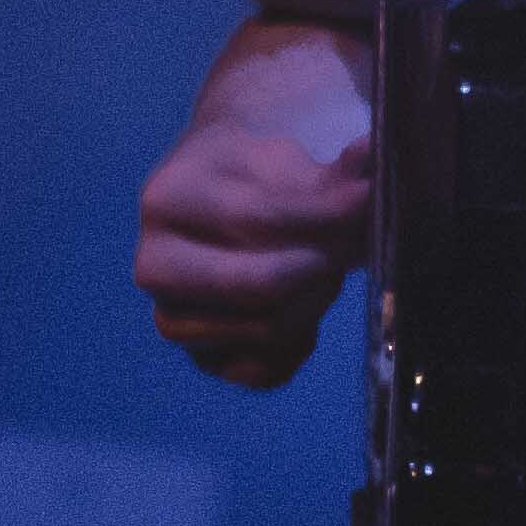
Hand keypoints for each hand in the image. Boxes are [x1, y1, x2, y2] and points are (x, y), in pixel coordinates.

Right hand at [140, 117, 371, 385]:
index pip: (258, 217)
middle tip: (351, 242)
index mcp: (165, 200)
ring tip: (325, 264)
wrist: (221, 210)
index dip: (325, 213)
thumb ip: (333, 169)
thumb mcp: (284, 159)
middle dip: (322, 265)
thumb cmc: (258, 179)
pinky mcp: (201, 361)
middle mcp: (154, 266)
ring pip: (271, 329)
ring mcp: (171, 320)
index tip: (369, 199)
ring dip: (317, 298)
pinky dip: (301, 341)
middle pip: (262, 285)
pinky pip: (268, 371)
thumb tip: (371, 154)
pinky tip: (305, 304)